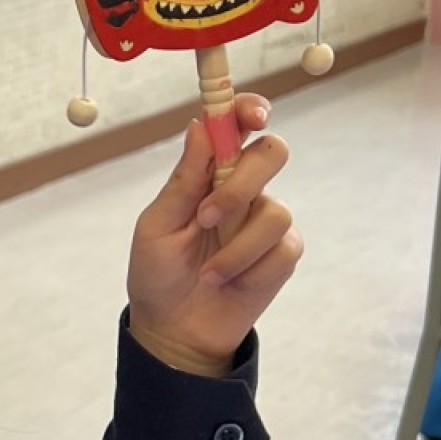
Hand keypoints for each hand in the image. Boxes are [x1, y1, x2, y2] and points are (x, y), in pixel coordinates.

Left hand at [125, 94, 301, 375]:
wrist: (174, 330)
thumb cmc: (158, 274)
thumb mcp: (157, 226)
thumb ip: (183, 180)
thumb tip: (199, 127)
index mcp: (208, 174)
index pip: (237, 126)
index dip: (249, 109)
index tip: (253, 114)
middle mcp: (242, 190)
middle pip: (272, 153)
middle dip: (244, 183)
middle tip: (207, 216)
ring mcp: (265, 222)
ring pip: (276, 211)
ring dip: (236, 247)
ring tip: (207, 273)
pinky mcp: (281, 255)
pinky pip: (283, 249)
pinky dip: (249, 269)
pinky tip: (226, 284)